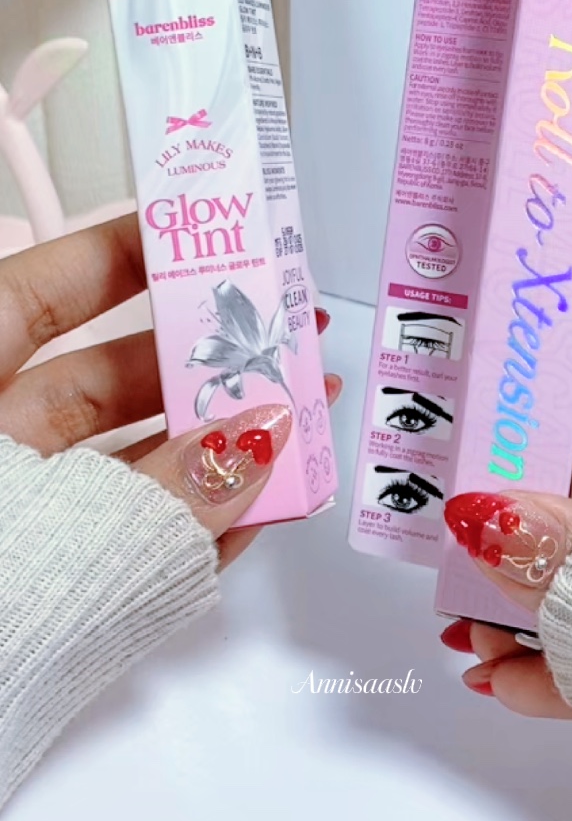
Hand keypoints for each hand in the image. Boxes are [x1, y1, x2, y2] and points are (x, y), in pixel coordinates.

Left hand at [0, 214, 341, 564]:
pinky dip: (188, 526)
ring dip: (214, 449)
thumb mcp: (39, 512)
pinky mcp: (43, 585)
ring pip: (124, 464)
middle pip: (104, 376)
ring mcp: (19, 516)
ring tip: (295, 424)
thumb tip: (257, 441)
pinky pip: (123, 545)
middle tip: (281, 341)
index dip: (127, 254)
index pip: (46, 289)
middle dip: (203, 359)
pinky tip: (256, 504)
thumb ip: (154, 486)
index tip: (206, 235)